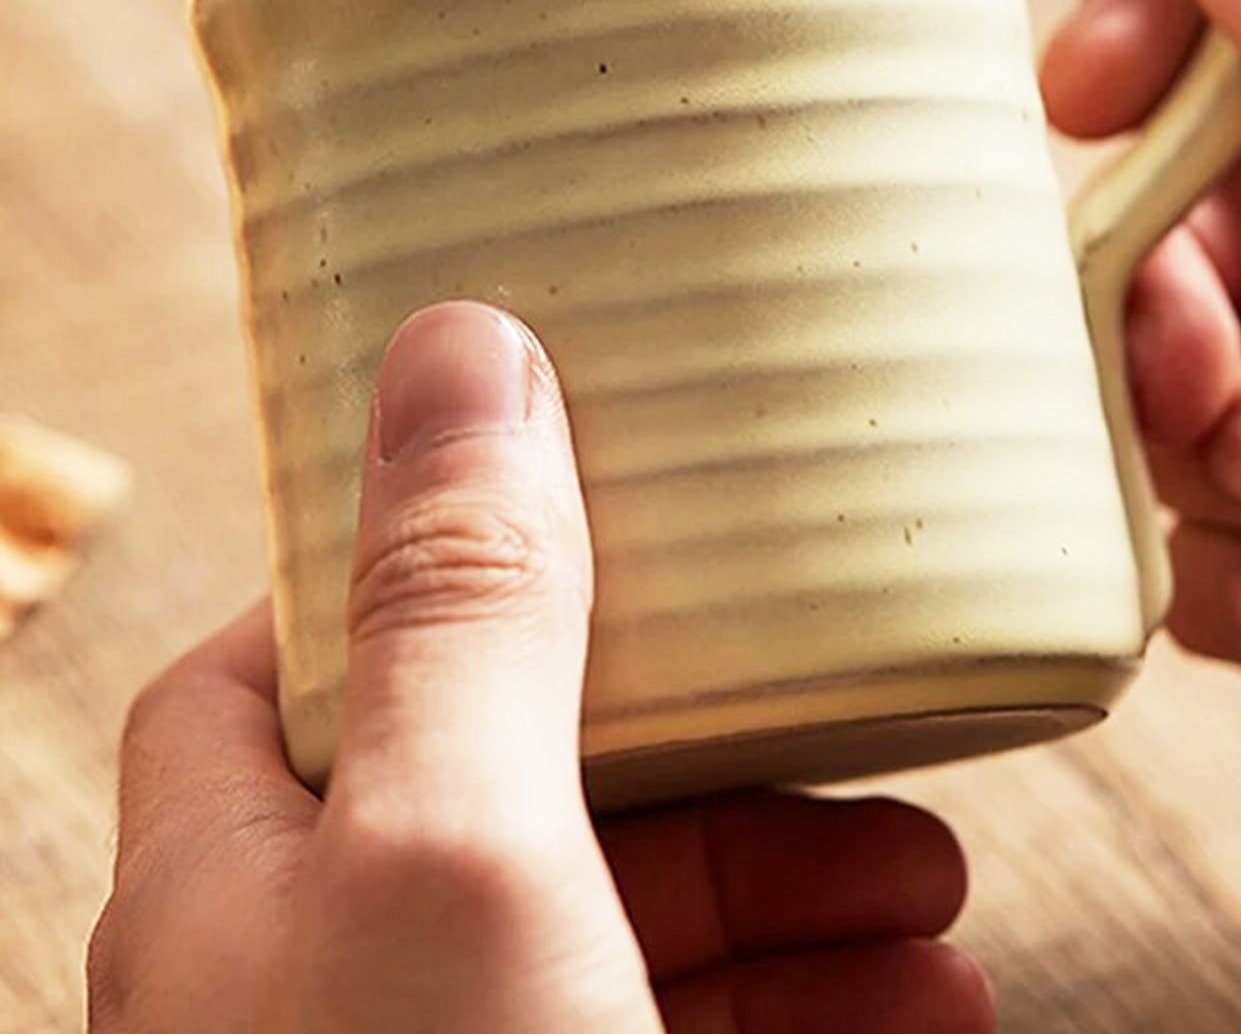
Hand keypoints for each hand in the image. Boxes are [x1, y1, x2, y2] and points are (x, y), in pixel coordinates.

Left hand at [89, 302, 992, 1031]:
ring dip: (796, 898)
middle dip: (711, 756)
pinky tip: (931, 1015)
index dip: (426, 557)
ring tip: (933, 899)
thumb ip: (463, 600)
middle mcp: (330, 979)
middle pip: (527, 787)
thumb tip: (458, 342)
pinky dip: (816, 1014)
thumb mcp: (458, 853)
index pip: (297, 650)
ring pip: (632, 931)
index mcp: (240, 878)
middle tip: (858, 737)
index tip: (584, 500)